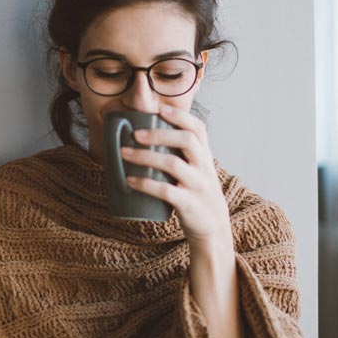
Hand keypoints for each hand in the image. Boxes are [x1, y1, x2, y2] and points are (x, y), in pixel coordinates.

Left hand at [120, 103, 232, 254]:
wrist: (213, 228)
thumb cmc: (196, 194)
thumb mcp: (196, 171)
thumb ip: (181, 156)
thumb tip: (145, 139)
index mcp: (205, 156)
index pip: (198, 129)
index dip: (180, 116)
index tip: (160, 109)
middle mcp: (204, 167)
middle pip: (186, 140)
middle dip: (159, 134)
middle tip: (134, 134)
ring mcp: (198, 185)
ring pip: (173, 164)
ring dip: (145, 157)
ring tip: (124, 153)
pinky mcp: (189, 204)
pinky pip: (166, 191)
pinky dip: (145, 184)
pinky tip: (129, 180)